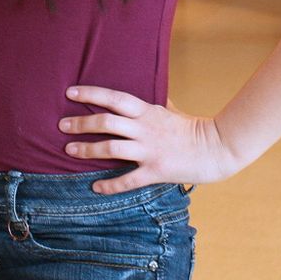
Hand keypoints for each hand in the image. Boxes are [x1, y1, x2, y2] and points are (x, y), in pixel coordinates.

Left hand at [60, 84, 243, 192]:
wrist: (218, 148)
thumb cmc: (194, 128)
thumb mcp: (173, 110)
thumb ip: (157, 104)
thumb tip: (152, 92)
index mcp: (148, 111)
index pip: (115, 98)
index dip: (91, 94)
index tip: (70, 93)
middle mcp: (145, 129)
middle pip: (107, 122)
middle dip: (82, 123)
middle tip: (62, 125)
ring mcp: (150, 150)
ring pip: (112, 148)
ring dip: (88, 149)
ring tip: (69, 150)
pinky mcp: (156, 170)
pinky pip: (128, 179)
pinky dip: (110, 184)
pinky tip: (96, 187)